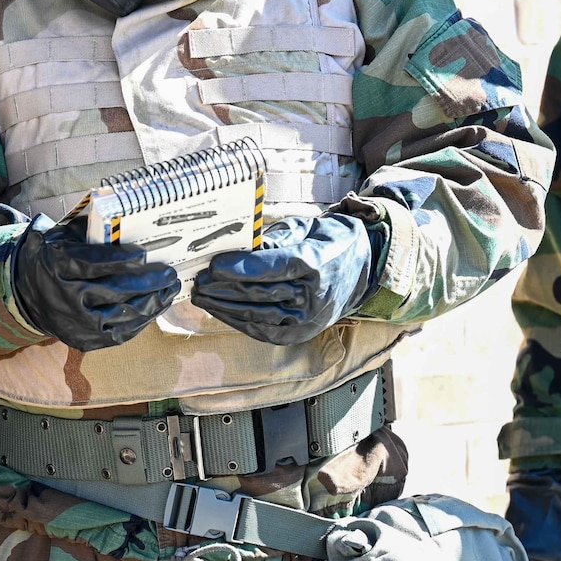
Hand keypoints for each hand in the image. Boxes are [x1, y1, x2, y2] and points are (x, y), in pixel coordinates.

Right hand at [10, 217, 180, 352]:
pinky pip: (119, 334)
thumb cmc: (53, 257)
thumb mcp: (62, 235)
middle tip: (168, 274)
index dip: (121, 260)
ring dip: (151, 303)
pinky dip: (141, 321)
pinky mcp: (85, 340)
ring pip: (121, 315)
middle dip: (147, 283)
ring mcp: (76, 323)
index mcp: (58, 266)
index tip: (143, 254)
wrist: (27, 294)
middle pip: (114, 291)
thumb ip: (88, 227)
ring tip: (169, 290)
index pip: (94, 264)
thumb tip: (123, 212)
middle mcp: (66, 298)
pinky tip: (155, 307)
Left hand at [189, 210, 374, 345]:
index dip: (242, 268)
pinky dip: (239, 323)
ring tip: (201, 297)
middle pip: (262, 293)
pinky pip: (265, 332)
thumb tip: (240, 247)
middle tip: (199, 280)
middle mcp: (314, 295)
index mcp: (317, 262)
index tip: (215, 265)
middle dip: (225, 288)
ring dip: (225, 308)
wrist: (361, 268)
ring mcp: (308, 319)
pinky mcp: (300, 333)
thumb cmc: (327, 241)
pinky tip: (219, 312)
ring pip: (259, 315)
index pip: (275, 267)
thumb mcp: (305, 227)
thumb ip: (275, 238)